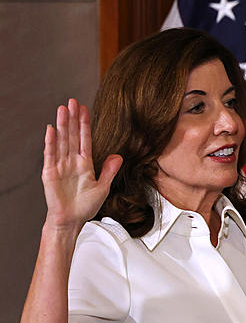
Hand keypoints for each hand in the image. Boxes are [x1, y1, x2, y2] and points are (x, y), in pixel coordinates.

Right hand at [42, 99, 121, 229]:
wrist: (72, 221)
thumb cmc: (85, 206)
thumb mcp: (103, 187)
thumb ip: (109, 171)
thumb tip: (118, 155)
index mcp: (85, 164)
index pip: (85, 139)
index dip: (84, 124)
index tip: (85, 109)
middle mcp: (72, 162)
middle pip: (72, 136)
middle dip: (73, 118)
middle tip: (72, 101)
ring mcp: (60, 166)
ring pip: (62, 141)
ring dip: (62, 125)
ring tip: (62, 109)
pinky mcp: (50, 173)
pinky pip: (50, 155)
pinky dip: (50, 142)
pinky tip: (51, 129)